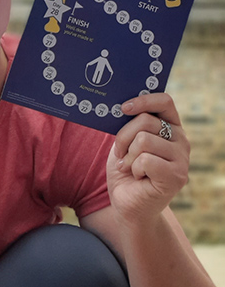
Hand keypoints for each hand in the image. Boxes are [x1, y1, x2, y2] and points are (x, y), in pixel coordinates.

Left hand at [106, 93, 189, 224]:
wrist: (127, 203)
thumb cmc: (126, 168)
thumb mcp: (125, 141)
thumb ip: (129, 123)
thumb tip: (121, 106)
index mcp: (170, 126)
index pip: (164, 101)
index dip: (143, 100)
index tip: (123, 108)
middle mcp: (181, 140)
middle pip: (145, 121)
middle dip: (123, 137)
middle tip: (121, 153)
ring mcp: (182, 159)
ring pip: (143, 140)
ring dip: (128, 156)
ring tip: (130, 167)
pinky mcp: (177, 177)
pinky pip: (145, 160)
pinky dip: (134, 168)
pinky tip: (138, 177)